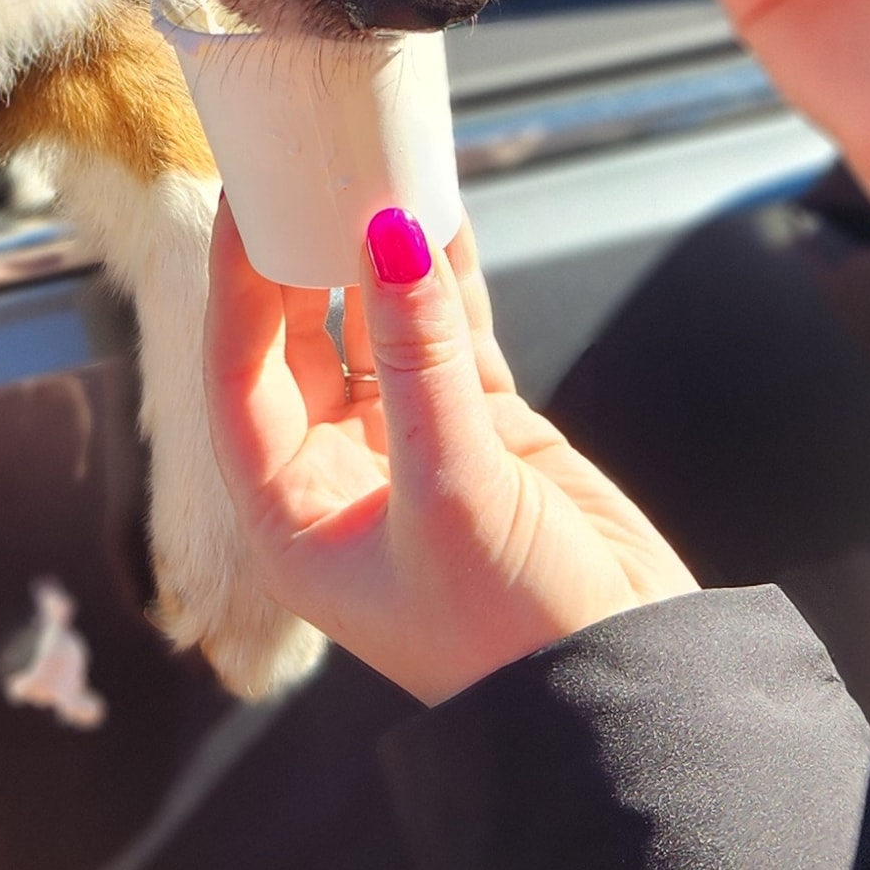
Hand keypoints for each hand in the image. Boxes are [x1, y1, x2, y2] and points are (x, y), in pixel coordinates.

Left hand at [203, 198, 696, 705]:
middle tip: (308, 171)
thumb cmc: (510, 638)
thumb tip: (388, 232)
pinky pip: (451, 333)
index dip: (238, 286)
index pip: (240, 373)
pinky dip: (449, 277)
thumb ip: (418, 353)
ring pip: (380, 325)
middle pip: (301, 339)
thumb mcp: (449, 490)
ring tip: (377, 173)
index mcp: (290, 513)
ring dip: (380, 256)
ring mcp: (413, 448)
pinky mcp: (484, 433)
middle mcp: (338, 474)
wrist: (631, 697)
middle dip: (303, 256)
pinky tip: (444, 216)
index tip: (244, 205)